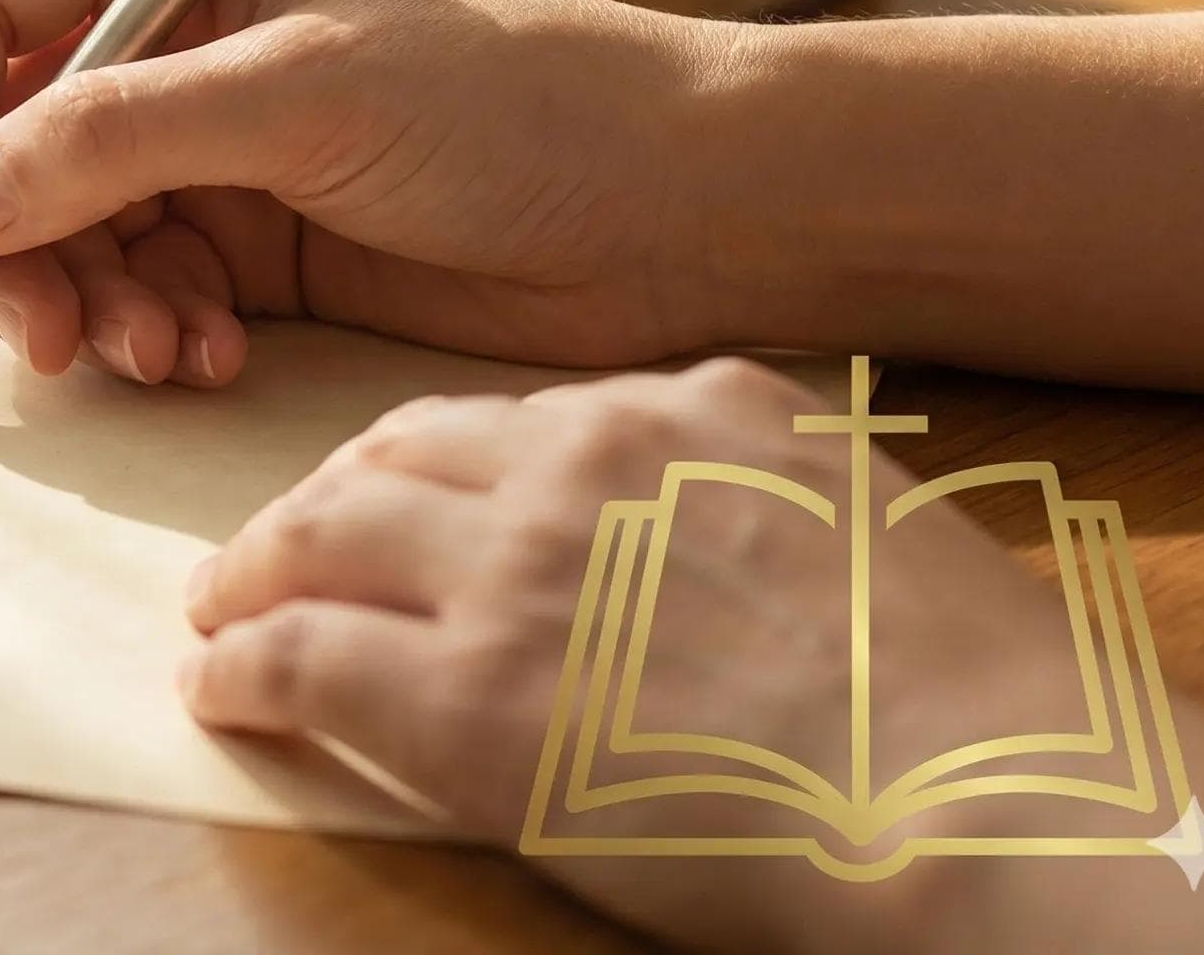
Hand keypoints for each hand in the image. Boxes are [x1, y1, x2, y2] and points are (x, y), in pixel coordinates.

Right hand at [0, 0, 733, 387]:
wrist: (675, 207)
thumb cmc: (514, 98)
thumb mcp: (299, 97)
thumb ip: (111, 142)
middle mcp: (171, 22)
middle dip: (8, 240)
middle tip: (42, 334)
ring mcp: (203, 134)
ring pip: (57, 227)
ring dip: (85, 302)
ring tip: (155, 352)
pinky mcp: (243, 233)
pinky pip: (134, 287)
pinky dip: (149, 332)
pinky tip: (208, 360)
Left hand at [177, 357, 1203, 953]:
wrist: (987, 793)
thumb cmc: (974, 696)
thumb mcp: (872, 525)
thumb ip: (760, 498)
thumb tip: (712, 528)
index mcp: (693, 410)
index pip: (510, 419)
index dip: (432, 464)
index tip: (400, 495)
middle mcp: (582, 463)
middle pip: (393, 456)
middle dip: (324, 496)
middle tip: (279, 539)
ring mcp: (511, 575)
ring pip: (320, 536)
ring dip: (252, 568)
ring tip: (219, 602)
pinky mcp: (460, 698)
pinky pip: (300, 657)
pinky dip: (240, 667)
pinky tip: (216, 686)